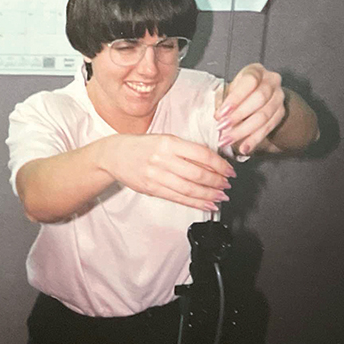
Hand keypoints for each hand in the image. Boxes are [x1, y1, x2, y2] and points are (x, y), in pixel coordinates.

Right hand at [101, 134, 236, 211]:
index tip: (229, 170)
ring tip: (221, 197)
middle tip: (227, 185)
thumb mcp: (164, 139)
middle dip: (217, 182)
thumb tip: (213, 163)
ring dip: (209, 195)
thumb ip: (186, 150)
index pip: (201, 155)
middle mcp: (163, 159)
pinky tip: (207, 204)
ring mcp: (156, 175)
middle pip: (197, 174)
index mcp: (169, 142)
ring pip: (189, 189)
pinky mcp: (152, 189)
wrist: (114, 155)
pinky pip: (178, 198)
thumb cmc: (141, 146)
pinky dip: (195, 203)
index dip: (219, 165)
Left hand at [215, 63, 284, 155]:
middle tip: (221, 128)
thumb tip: (217, 117)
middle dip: (238, 116)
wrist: (257, 97)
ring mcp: (279, 97)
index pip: (249, 82)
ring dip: (243, 131)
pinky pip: (268, 128)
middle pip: (258, 100)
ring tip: (227, 141)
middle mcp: (272, 81)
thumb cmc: (239, 92)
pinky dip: (254, 140)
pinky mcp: (280, 113)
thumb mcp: (230, 90)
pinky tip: (244, 148)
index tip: (219, 114)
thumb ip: (224, 100)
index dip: (235, 99)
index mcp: (256, 71)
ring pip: (263, 116)